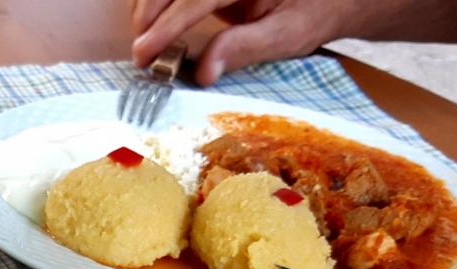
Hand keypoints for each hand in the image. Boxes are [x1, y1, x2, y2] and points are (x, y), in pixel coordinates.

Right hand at [131, 0, 340, 84]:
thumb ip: (245, 49)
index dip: (167, 26)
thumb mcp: (288, 35)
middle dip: (149, 15)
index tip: (147, 53)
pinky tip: (156, 25)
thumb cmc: (314, 11)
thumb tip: (203, 73)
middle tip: (142, 56)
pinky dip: (158, 2)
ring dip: (147, 7)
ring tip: (147, 42)